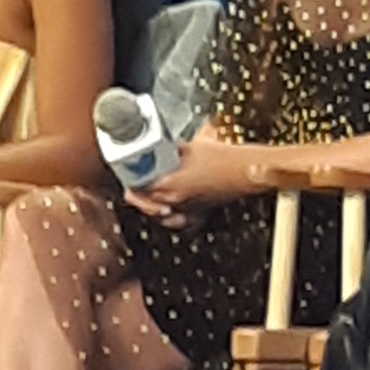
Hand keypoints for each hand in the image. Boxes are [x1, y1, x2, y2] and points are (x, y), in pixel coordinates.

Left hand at [126, 134, 246, 222]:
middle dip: (138, 197)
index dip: (131, 183)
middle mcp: (176, 202)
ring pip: (162, 218)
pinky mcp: (201, 214)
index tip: (126, 176)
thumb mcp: (189, 146)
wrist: (243, 170)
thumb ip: (171, 149)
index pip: (140, 189)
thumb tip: (162, 146)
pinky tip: (169, 214)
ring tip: (147, 200)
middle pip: (147, 206)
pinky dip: (173, 219)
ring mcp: (189, 211)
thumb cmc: (220, 158)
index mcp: (169, 185)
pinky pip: (181, 223)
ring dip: (152, 210)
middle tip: (132, 187)